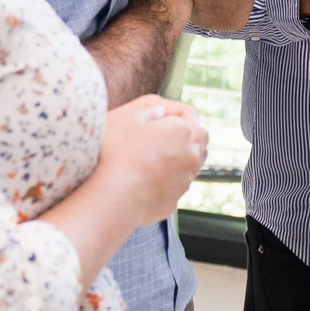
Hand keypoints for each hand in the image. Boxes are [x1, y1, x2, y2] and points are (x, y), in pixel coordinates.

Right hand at [95, 95, 207, 226]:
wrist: (111, 197)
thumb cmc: (116, 154)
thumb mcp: (127, 117)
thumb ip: (149, 109)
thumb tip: (159, 110)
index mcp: (183, 131)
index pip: (187, 115)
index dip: (173, 112)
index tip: (159, 116)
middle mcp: (191, 156)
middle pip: (198, 140)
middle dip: (187, 134)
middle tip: (166, 134)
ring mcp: (184, 181)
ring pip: (190, 164)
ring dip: (180, 158)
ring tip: (157, 157)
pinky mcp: (173, 202)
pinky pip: (175, 186)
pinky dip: (168, 181)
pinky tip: (149, 180)